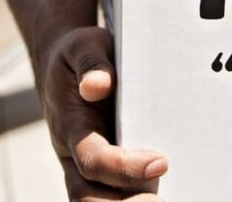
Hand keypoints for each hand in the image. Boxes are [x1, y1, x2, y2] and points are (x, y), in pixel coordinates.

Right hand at [42, 26, 166, 200]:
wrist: (63, 66)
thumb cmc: (80, 56)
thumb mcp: (83, 45)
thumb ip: (91, 62)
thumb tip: (98, 85)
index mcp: (71, 126)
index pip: (92, 159)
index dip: (123, 168)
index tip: (160, 162)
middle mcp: (75, 154)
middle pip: (88, 197)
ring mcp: (87, 166)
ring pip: (98, 201)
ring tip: (166, 200)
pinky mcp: (103, 170)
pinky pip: (114, 195)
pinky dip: (136, 197)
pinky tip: (168, 193)